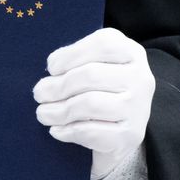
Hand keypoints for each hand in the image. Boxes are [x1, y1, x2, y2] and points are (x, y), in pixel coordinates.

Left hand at [34, 28, 153, 179]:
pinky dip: (68, 131)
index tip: (51, 68)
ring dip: (58, 110)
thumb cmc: (99, 91)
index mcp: (131, 53)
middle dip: (57, 86)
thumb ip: (75, 61)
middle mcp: (141, 78)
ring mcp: (139, 108)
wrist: (119, 133)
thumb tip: (52, 71)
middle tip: (38, 94)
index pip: (103, 44)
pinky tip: (56, 130)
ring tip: (42, 113)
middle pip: (91, 75)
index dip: (71, 54)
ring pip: (90, 104)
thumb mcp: (92, 66)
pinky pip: (92, 132)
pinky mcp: (131, 135)